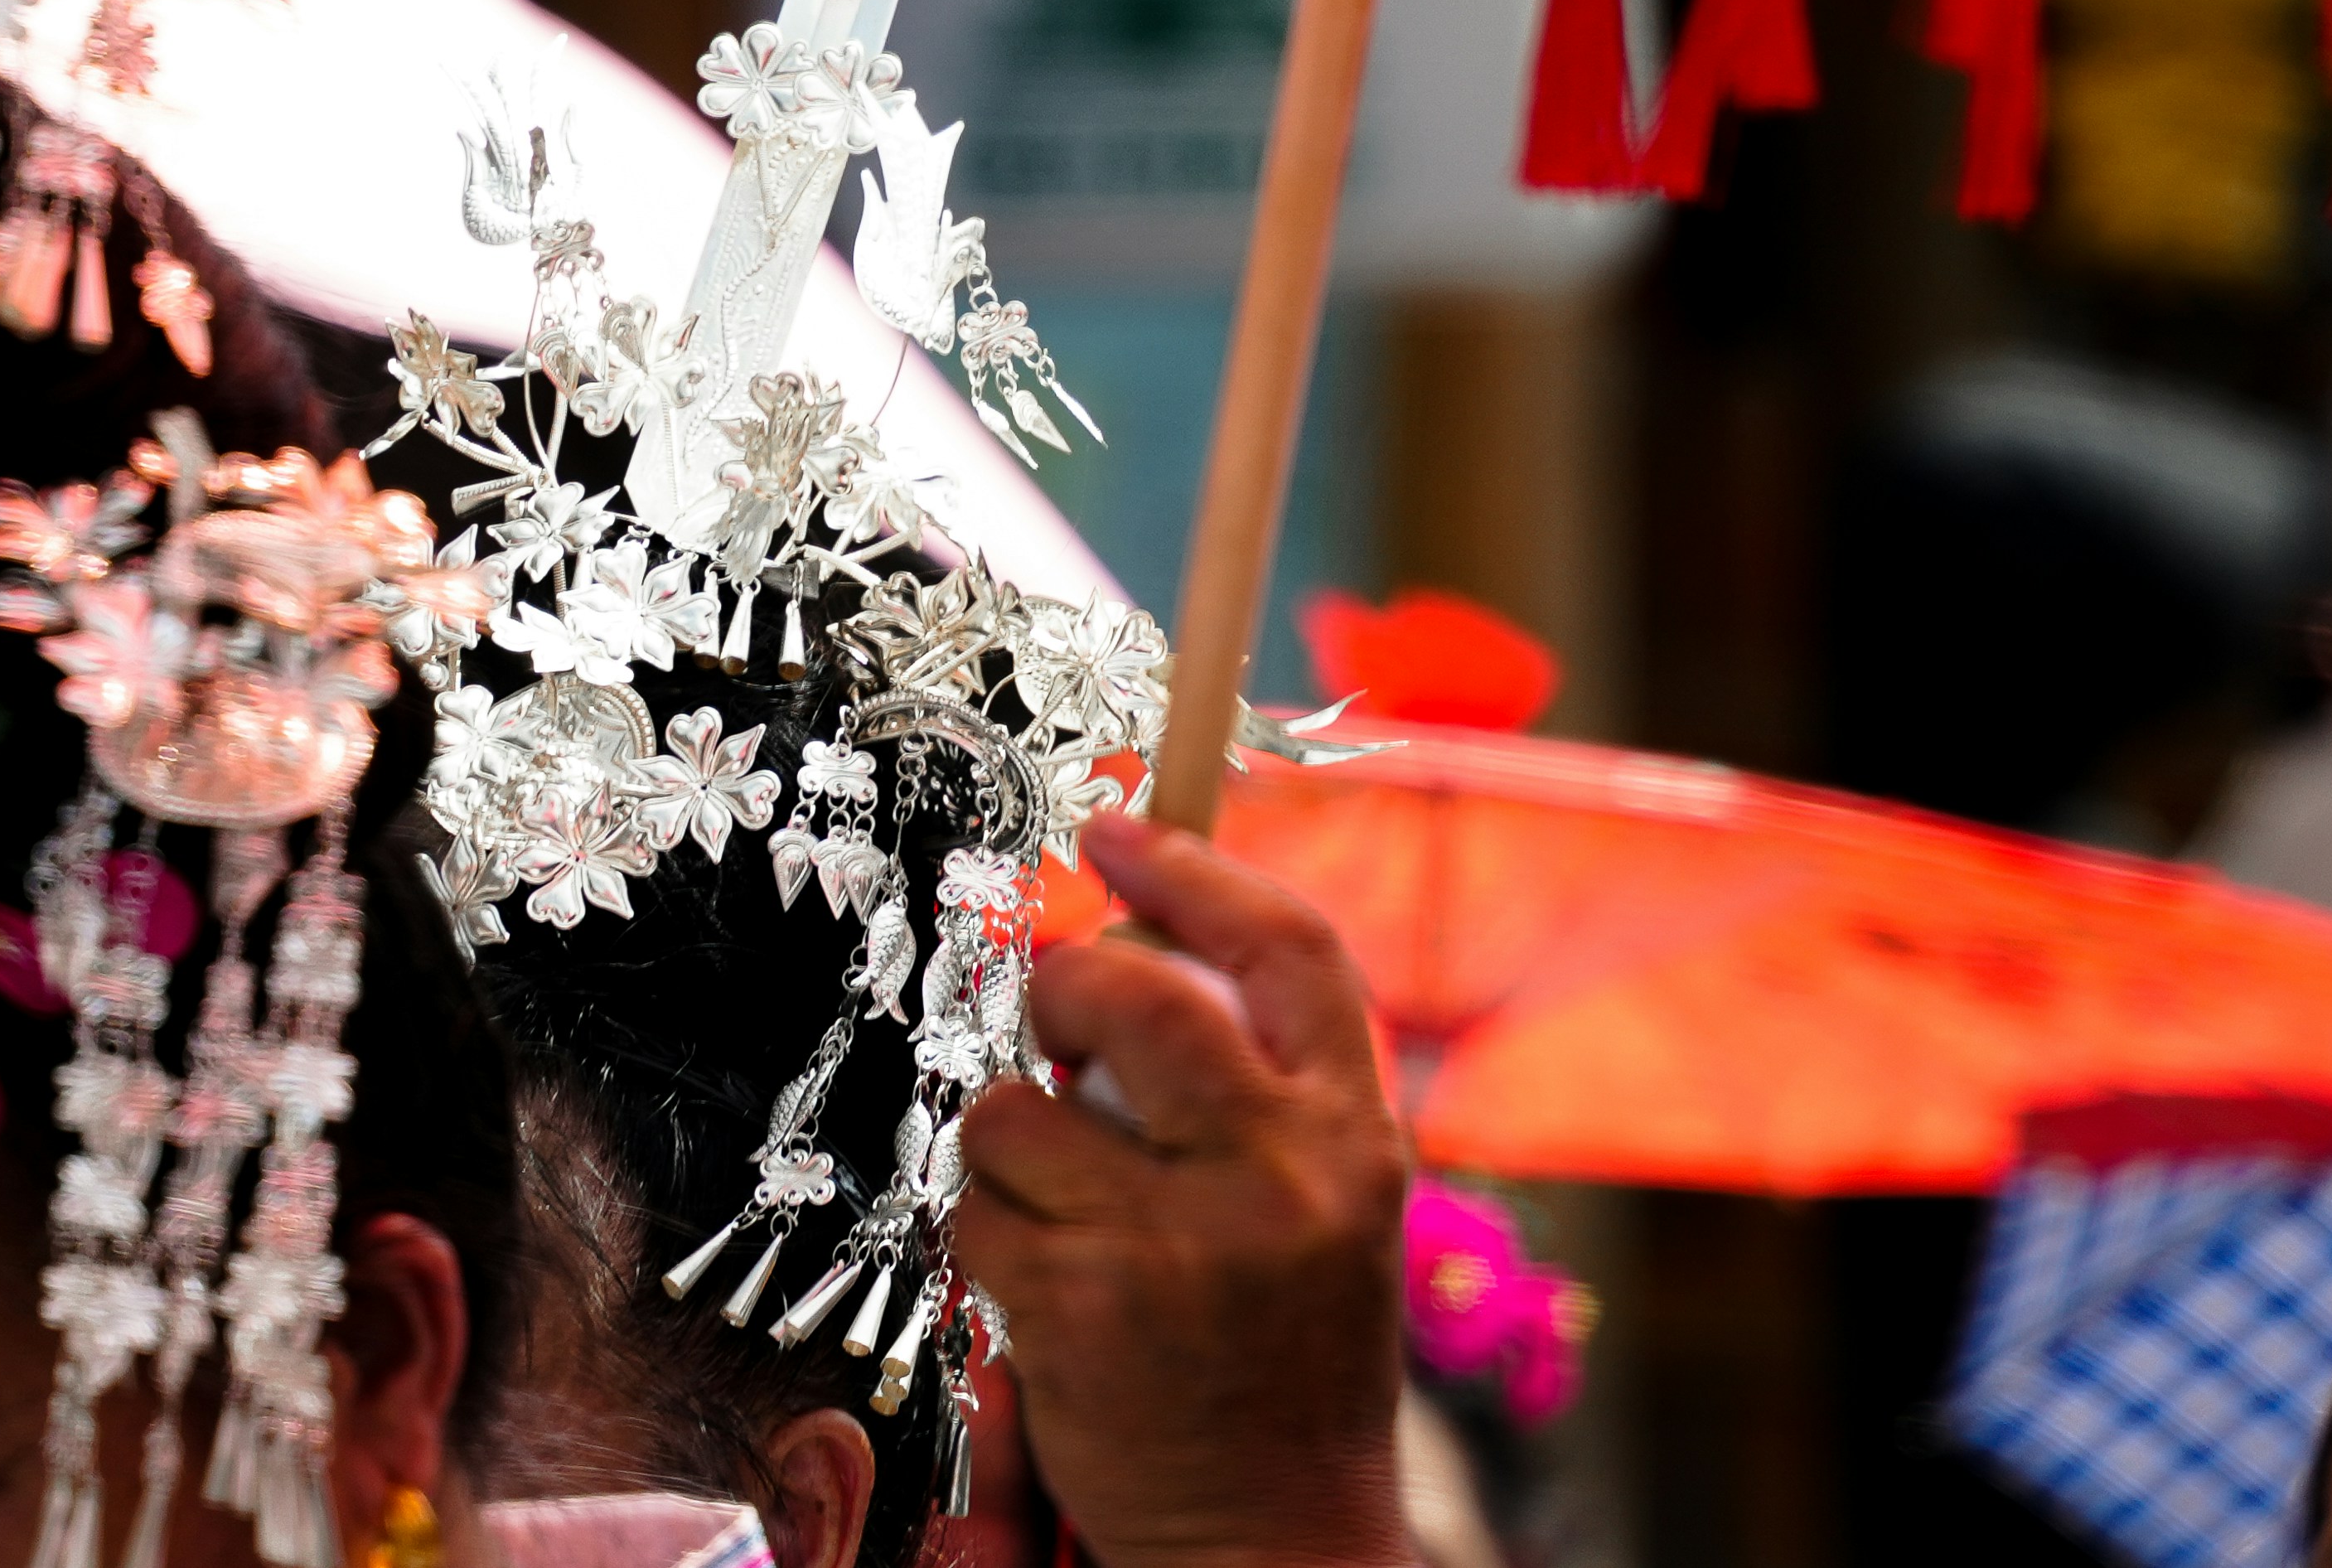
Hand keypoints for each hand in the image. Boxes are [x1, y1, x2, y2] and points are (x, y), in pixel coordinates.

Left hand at [954, 809, 1409, 1567]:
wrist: (1276, 1535)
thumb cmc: (1287, 1352)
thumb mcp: (1329, 1202)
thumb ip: (1263, 1081)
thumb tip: (1139, 941)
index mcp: (1354, 1136)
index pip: (1285, 947)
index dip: (1191, 871)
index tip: (1121, 834)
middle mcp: (1279, 1177)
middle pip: (1130, 990)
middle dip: (1064, 990)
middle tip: (1058, 1030)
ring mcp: (1176, 1244)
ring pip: (1019, 1104)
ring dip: (1012, 1139)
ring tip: (1064, 1200)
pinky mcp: (1079, 1308)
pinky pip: (977, 1208)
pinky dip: (988, 1232)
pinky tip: (1046, 1278)